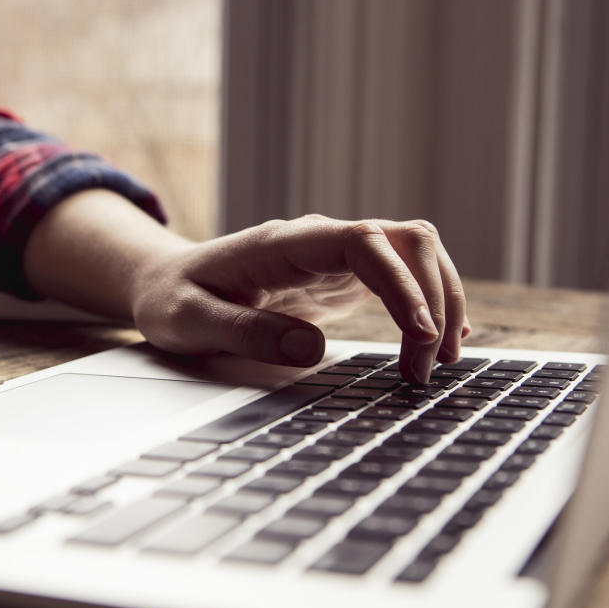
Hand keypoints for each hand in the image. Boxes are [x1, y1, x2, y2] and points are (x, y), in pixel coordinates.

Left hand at [130, 214, 469, 382]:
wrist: (167, 282)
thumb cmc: (174, 298)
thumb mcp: (191, 321)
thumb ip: (245, 331)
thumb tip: (311, 349)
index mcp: (285, 242)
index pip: (364, 242)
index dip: (402, 284)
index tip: (421, 334)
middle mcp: (320, 240)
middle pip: (406, 241)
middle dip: (434, 299)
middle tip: (426, 367)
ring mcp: (336, 256)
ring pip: (414, 255)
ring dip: (441, 301)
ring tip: (440, 361)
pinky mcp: (343, 278)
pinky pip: (402, 278)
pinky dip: (429, 304)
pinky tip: (439, 341)